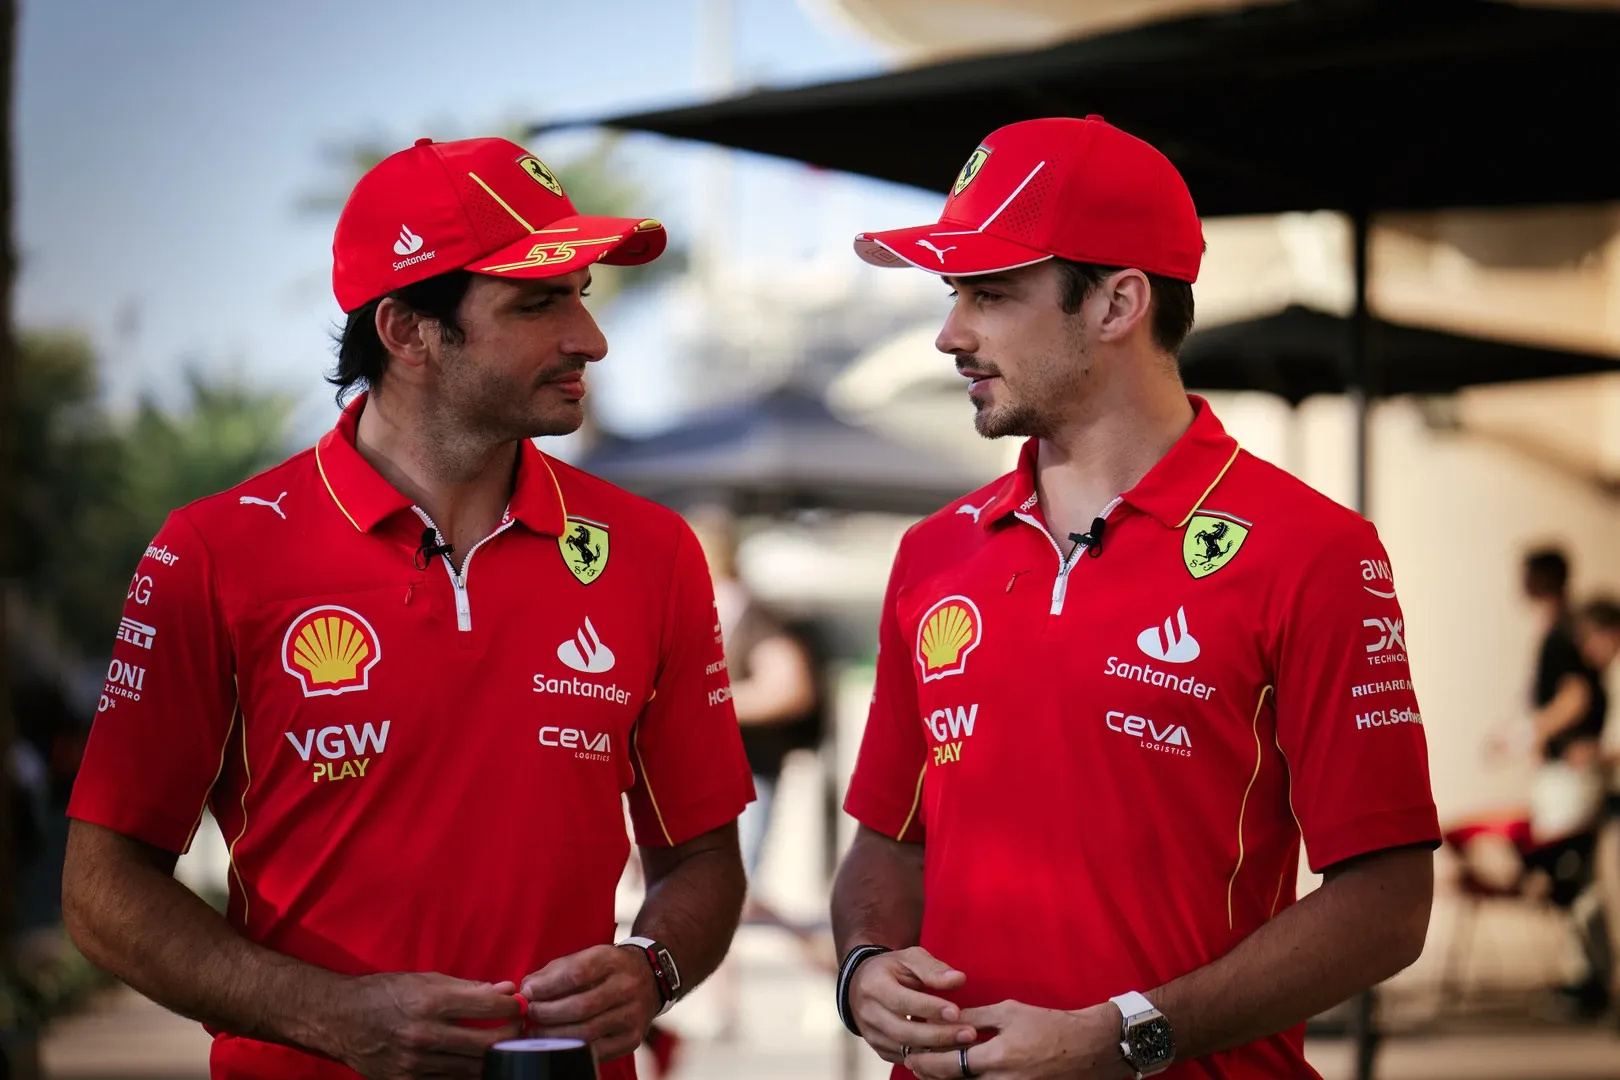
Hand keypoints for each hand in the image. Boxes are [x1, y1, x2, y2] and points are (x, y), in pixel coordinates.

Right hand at [321, 972, 524, 1078]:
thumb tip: (505, 989)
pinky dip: (467, 1072)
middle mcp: (426, 1035)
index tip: (518, 1004)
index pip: (490, 1006)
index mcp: (432, 1002)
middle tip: (518, 1028)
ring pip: (473, 1068)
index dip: (512, 1006)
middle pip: (488, 1043)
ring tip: (500, 1044)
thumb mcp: (426, 980)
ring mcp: (416, 1063)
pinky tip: (473, 1061)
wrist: (340, 1020)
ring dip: (493, 1057)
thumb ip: (468, 987)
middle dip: (511, 1034)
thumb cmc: (385, 993)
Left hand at [520, 945, 661, 1061]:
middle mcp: (626, 987)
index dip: (547, 986)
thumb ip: (555, 972)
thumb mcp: (587, 957)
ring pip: (586, 1032)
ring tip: (537, 1032)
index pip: (577, 974)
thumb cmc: (608, 969)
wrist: (651, 978)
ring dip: (555, 1035)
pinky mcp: (632, 1038)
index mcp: (612, 961)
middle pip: (580, 1007)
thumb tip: (526, 990)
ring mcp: (632, 1014)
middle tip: (530, 1015)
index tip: (527, 993)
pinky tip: (559, 1044)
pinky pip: (597, 1051)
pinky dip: (572, 1050)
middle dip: (547, 1013)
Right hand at [847, 947, 975, 1063]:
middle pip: (904, 1031)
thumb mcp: (910, 958)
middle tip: (969, 1033)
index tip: (956, 1012)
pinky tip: (950, 1052)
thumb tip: (958, 979)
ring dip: (936, 1050)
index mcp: (874, 985)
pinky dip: (928, 1058)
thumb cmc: (893, 969)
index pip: (902, 1001)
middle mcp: (868, 1013)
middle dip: (938, 1035)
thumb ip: (933, 969)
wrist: (862, 984)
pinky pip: (904, 1059)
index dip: (929, 1008)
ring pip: (905, 1050)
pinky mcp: (879, 1049)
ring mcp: (871, 1034)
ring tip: (964, 1045)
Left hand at [906, 1001, 1129, 1079]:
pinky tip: (962, 1072)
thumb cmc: (1048, 1024)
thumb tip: (946, 1015)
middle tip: (914, 1061)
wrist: (1087, 1047)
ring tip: (932, 1067)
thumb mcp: (1009, 1012)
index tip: (911, 1053)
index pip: (949, 1065)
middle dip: (931, 1072)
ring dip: (948, 1078)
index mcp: (996, 1058)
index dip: (926, 1060)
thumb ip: (975, 1016)